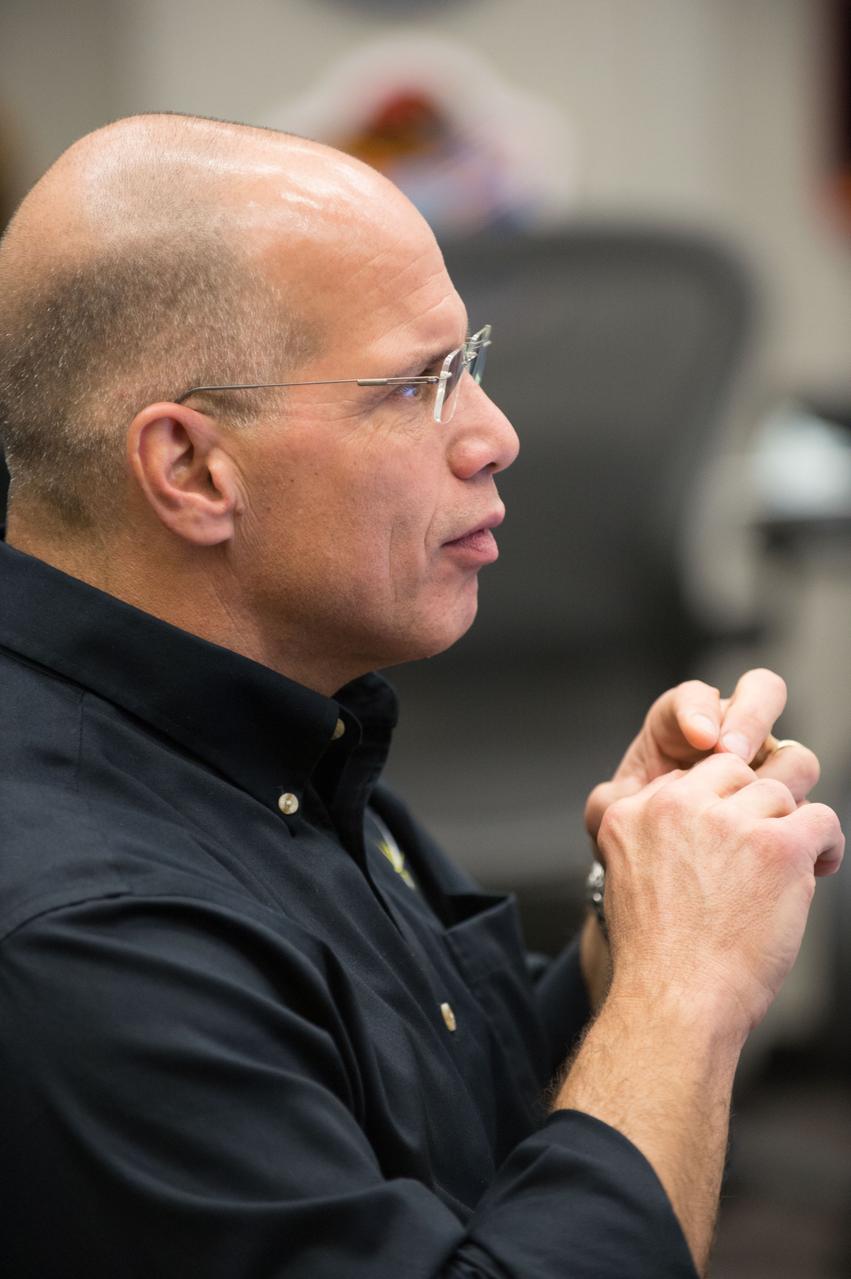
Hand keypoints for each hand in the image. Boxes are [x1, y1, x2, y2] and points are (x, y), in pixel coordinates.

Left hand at [585, 668, 822, 857]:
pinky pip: (809, 809)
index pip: (696, 697)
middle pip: (763, 693)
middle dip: (751, 718)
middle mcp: (731, 736)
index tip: (699, 736)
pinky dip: (803, 827)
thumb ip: (609, 803)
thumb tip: (612, 802)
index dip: (698, 709)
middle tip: (733, 753)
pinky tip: (784, 850)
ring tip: (756, 808)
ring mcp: (765, 769)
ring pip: (794, 753)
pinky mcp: (788, 809)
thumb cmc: (640, 827)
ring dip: (781, 776)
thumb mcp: (615, 815)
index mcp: (683, 724)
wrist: (665, 871)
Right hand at [596, 753, 844, 1038]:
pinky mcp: (776, 846)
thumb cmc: (659, 959)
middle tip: (764, 843)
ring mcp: (728, 822)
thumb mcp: (630, 880)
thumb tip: (712, 821)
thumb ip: (659, 839)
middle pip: (733, 770)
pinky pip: (820, 817)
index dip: (715, 807)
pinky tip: (820, 864)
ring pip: (778, 790)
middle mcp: (676, 805)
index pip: (689, 778)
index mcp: (633, 812)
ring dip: (790, 825)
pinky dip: (826, 841)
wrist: (675, 1000)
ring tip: (792, 864)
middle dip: (753, 802)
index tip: (726, 843)